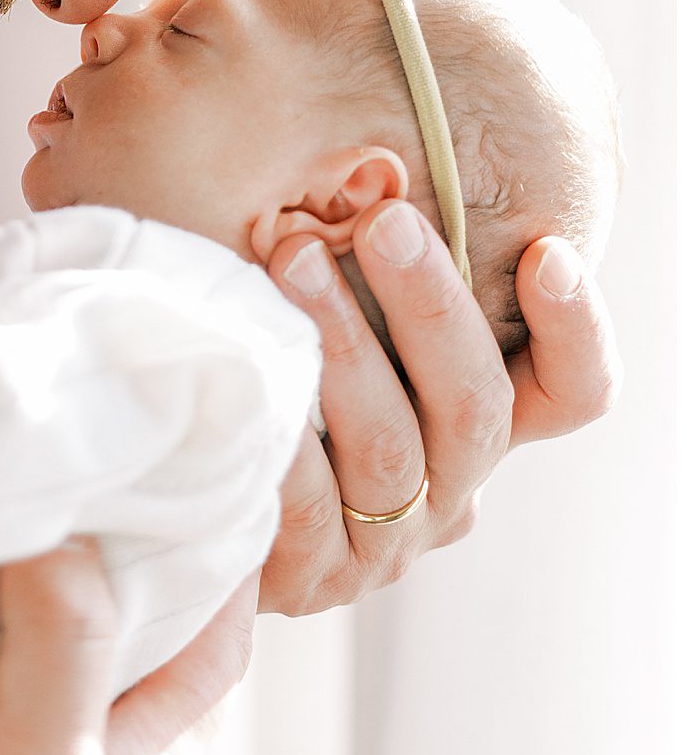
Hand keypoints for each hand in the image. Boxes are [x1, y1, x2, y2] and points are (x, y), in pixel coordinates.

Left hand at [259, 200, 620, 614]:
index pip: (570, 393)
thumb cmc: (268, 370)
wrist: (178, 493)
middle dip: (432, 304)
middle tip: (383, 222)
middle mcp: (448, 490)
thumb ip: (376, 272)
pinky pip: (308, 506)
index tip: (545, 251)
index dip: (575, 329)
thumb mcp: (338, 316)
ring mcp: (383, 542)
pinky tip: (257, 376)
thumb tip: (380, 177)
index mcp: (474, 426)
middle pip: (477, 406)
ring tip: (292, 260)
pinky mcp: (310, 578)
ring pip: (390, 448)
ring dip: (345, 346)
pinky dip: (288, 435)